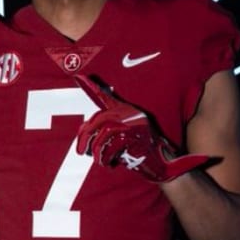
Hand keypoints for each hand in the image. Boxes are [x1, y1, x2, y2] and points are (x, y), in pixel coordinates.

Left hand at [75, 73, 208, 182]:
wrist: (160, 163)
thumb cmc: (137, 151)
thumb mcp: (120, 139)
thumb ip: (104, 132)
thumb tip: (83, 137)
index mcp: (125, 111)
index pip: (105, 97)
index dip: (92, 87)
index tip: (79, 76)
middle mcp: (129, 113)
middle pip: (99, 120)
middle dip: (85, 137)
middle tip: (80, 152)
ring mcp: (134, 123)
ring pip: (103, 135)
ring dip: (97, 152)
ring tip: (100, 160)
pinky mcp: (136, 136)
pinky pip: (112, 146)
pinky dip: (107, 158)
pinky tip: (111, 163)